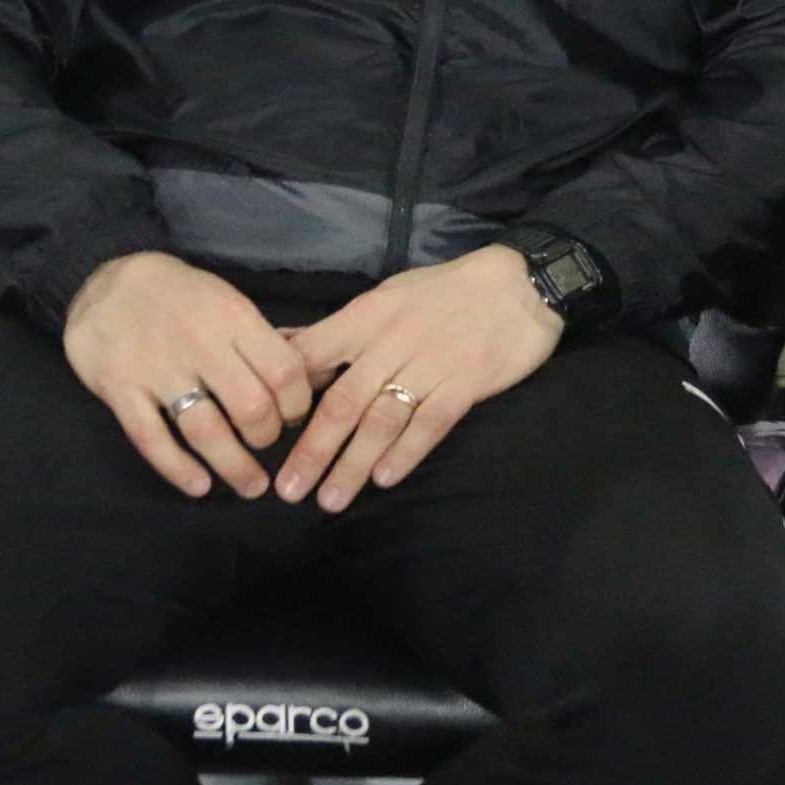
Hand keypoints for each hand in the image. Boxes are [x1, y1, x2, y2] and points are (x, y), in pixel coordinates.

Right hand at [63, 252, 313, 499]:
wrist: (106, 280)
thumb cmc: (180, 294)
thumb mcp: (227, 300)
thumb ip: (262, 338)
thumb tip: (312, 372)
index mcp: (234, 319)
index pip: (283, 371)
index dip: (298, 404)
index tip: (296, 419)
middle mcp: (200, 344)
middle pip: (250, 407)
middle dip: (267, 437)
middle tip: (267, 446)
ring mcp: (158, 368)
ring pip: (205, 430)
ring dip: (233, 465)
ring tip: (250, 485)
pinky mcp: (120, 388)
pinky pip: (152, 438)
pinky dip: (178, 468)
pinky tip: (199, 486)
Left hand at [276, 246, 562, 512]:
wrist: (519, 284)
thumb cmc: (447, 291)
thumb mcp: (389, 297)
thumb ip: (341, 329)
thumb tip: (288, 346)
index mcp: (368, 317)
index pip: (314, 357)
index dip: (288, 398)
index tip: (265, 434)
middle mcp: (393, 341)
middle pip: (344, 402)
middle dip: (313, 451)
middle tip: (289, 490)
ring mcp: (432, 363)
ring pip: (383, 420)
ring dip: (354, 464)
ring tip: (331, 500)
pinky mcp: (467, 381)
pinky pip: (430, 423)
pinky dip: (406, 452)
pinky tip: (385, 478)